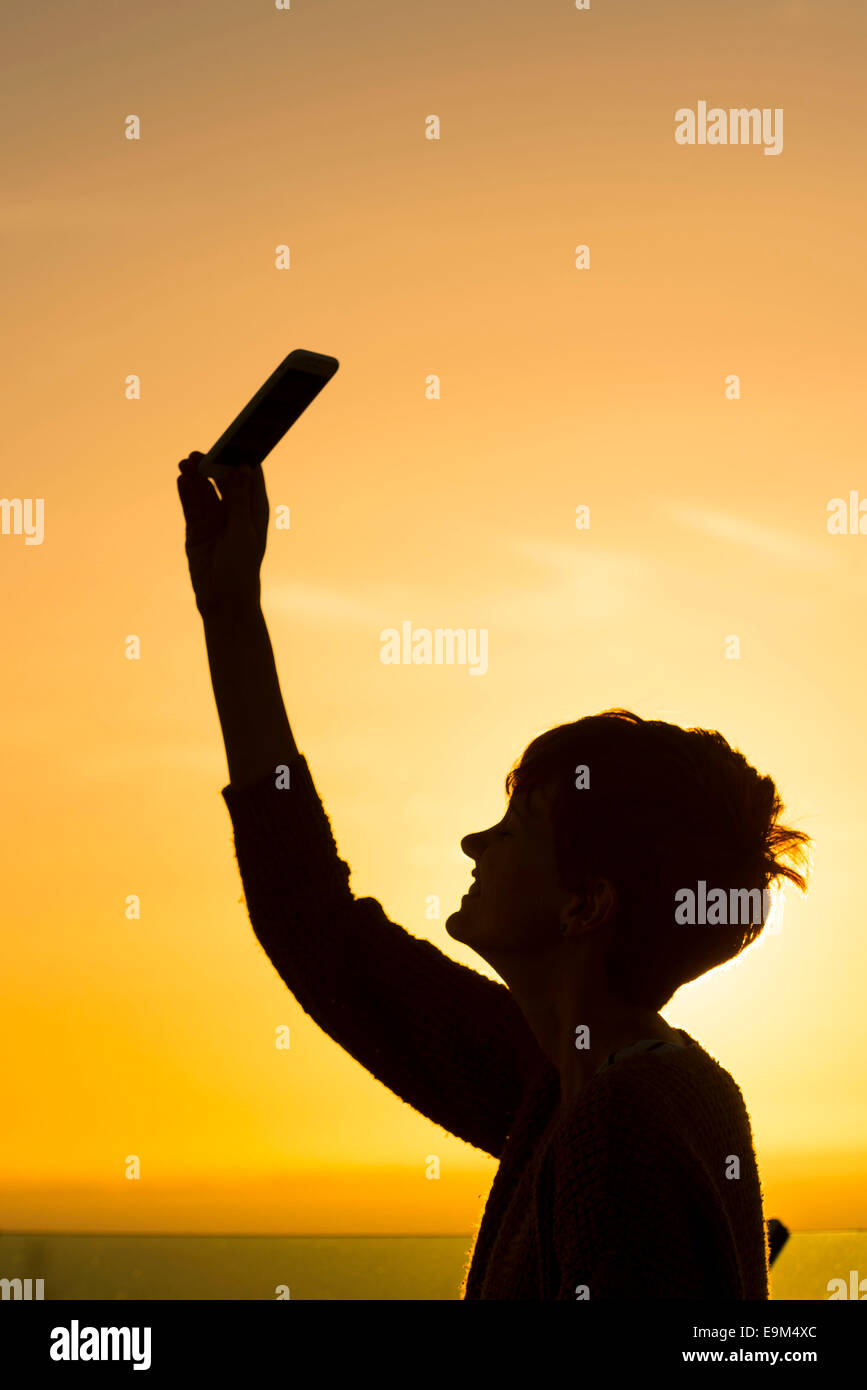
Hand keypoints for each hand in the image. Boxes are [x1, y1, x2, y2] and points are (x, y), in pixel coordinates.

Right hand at [176, 452, 268, 617]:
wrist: (223, 600)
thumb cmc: (242, 568)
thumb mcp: (243, 531)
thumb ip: (240, 499)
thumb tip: (243, 468)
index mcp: (254, 510)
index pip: (250, 478)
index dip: (242, 458)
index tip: (234, 440)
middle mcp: (235, 512)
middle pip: (223, 481)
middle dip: (212, 466)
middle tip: (199, 454)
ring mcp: (215, 520)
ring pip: (204, 491)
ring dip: (195, 477)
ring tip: (185, 463)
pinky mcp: (197, 529)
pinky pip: (191, 505)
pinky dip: (186, 492)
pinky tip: (181, 479)